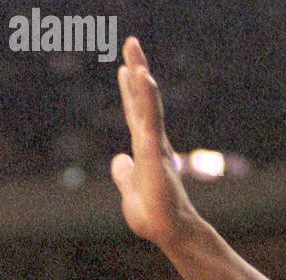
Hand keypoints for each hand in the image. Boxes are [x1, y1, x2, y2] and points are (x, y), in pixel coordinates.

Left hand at [110, 37, 200, 251]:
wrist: (167, 231)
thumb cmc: (153, 215)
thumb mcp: (129, 191)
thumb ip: (124, 174)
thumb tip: (118, 160)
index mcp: (145, 148)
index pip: (135, 113)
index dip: (130, 91)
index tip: (125, 68)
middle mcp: (151, 141)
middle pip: (142, 99)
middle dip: (137, 70)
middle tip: (130, 43)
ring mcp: (154, 145)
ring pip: (147, 104)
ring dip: (141, 77)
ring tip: (133, 52)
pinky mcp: (155, 153)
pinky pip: (150, 120)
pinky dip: (147, 98)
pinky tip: (144, 78)